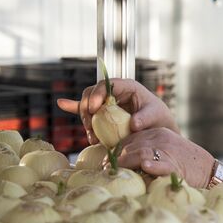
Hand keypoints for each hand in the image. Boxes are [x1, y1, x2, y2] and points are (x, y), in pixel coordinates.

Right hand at [57, 78, 178, 143]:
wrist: (158, 130)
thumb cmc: (160, 119)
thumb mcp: (156, 116)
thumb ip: (146, 118)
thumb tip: (133, 124)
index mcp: (127, 87)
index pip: (107, 85)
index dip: (97, 94)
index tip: (94, 109)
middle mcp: (114, 93)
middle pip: (91, 94)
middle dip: (87, 109)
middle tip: (91, 128)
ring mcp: (106, 103)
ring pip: (87, 105)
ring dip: (85, 120)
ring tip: (92, 138)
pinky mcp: (102, 114)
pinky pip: (85, 109)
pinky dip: (74, 107)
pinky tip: (62, 103)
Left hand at [116, 127, 213, 188]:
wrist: (209, 171)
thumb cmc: (184, 166)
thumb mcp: (164, 152)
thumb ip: (146, 152)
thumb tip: (121, 163)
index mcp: (158, 133)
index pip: (130, 138)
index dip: (116, 150)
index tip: (107, 162)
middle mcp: (162, 138)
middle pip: (132, 145)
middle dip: (116, 158)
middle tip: (105, 170)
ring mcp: (169, 151)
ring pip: (141, 152)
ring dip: (126, 162)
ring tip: (113, 172)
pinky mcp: (177, 164)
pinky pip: (162, 164)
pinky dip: (153, 165)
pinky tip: (145, 167)